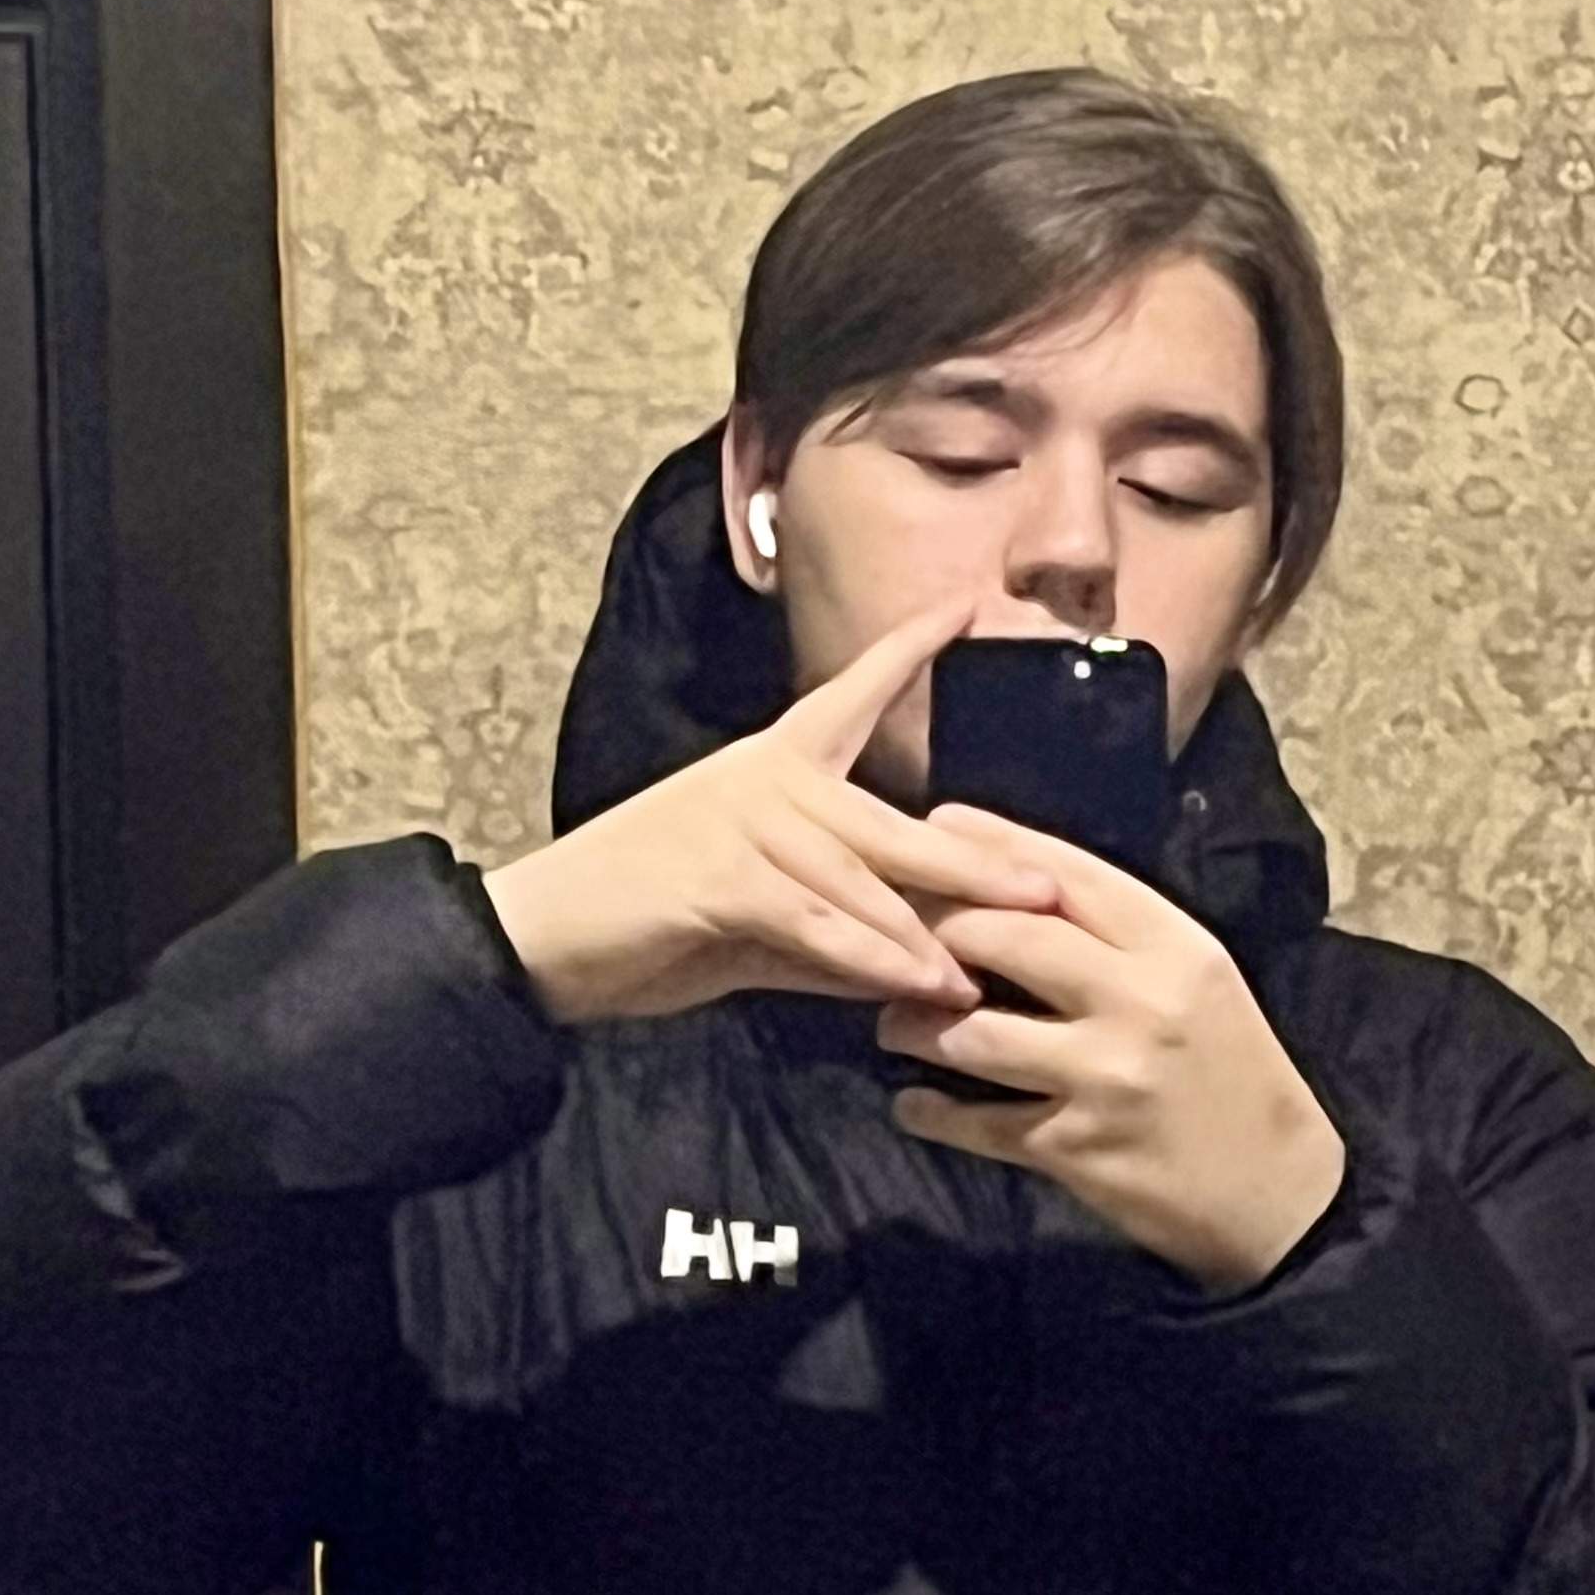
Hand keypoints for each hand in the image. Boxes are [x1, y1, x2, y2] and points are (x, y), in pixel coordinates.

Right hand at [478, 596, 1062, 1026]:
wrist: (545, 937)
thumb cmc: (650, 921)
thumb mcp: (758, 919)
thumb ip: (834, 924)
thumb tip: (914, 951)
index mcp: (775, 766)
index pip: (852, 696)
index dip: (907, 652)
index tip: (963, 608)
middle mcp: (767, 780)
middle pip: (893, 823)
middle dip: (976, 863)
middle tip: (1049, 890)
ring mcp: (743, 824)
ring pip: (862, 883)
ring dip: (927, 937)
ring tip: (987, 973)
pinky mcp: (722, 879)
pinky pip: (818, 923)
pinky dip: (872, 959)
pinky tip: (919, 986)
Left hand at [877, 804, 1348, 1293]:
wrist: (1280, 1192)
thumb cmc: (1231, 1073)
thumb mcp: (1198, 984)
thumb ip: (1119, 938)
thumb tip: (1013, 884)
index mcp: (1177, 949)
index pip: (1069, 877)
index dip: (995, 845)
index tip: (937, 822)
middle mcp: (1142, 1003)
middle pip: (1007, 940)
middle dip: (937, 929)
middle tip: (898, 935)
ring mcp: (1106, 1077)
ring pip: (975, 1033)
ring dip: (917, 1026)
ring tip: (896, 1024)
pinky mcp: (1077, 1148)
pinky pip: (976, 1122)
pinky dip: (931, 1112)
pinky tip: (914, 1103)